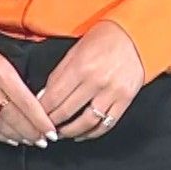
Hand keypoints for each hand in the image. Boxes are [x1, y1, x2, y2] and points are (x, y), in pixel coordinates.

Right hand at [0, 30, 58, 147]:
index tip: (51, 131)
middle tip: (44, 141)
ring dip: (17, 137)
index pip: (27, 103)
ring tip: (31, 141)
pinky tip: (10, 139)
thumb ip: (16, 79)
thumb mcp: (1, 57)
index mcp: (0, 71)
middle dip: (32, 133)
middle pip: (14, 119)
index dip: (41, 121)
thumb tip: (35, 101)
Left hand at [36, 20, 145, 141]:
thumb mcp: (76, 51)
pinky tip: (82, 133)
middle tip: (44, 128)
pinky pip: (106, 123)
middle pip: (66, 112)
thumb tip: (44, 97)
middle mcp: (96, 81)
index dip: (41, 111)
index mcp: (81, 66)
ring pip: (86, 122)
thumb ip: (59, 74)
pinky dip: (92, 133)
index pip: (54, 97)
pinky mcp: (125, 99)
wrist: (136, 35)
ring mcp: (112, 92)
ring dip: (70, 132)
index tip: (35, 116)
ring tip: (61, 133)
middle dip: (51, 123)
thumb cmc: (104, 39)